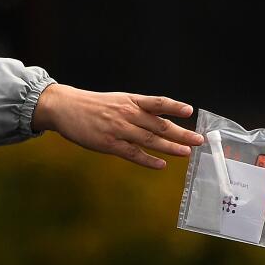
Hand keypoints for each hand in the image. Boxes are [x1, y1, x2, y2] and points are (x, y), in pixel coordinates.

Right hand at [31, 84, 203, 168]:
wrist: (65, 108)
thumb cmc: (91, 106)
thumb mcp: (116, 100)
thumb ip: (135, 109)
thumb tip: (157, 119)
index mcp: (130, 101)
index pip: (158, 103)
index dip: (174, 106)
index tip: (190, 111)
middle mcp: (128, 114)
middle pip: (160, 124)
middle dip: (181, 132)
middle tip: (199, 140)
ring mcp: (119, 130)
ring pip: (150, 140)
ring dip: (170, 147)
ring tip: (186, 153)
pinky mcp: (109, 144)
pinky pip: (133, 154)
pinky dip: (148, 160)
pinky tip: (161, 165)